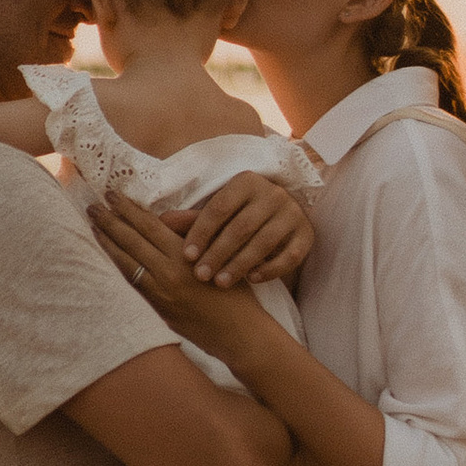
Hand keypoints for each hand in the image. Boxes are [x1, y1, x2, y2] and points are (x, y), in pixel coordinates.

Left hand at [87, 190, 258, 360]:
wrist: (240, 333)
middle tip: (92, 206)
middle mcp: (168, 273)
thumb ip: (191, 234)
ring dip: (107, 242)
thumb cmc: (235, 290)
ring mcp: (160, 293)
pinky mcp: (157, 309)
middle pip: (131, 241)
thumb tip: (163, 218)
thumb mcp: (219, 253)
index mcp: (185, 255)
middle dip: (110, 221)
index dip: (129, 209)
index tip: (112, 194)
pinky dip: (118, 266)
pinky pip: (131, 282)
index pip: (149, 225)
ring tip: (93, 226)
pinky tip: (108, 255)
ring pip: (125, 262)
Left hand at [174, 171, 313, 290]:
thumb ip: (193, 220)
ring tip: (221, 283)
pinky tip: (251, 280)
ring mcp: (292, 214)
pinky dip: (270, 269)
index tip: (186, 256)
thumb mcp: (220, 215)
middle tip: (200, 275)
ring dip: (240, 264)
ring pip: (264, 242)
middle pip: (241, 226)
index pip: (220, 207)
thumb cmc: (242, 217)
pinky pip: (289, 256)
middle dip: (218, 253)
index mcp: (246, 182)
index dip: (201, 232)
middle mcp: (272, 193)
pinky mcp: (306, 235)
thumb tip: (159, 222)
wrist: (284, 218)